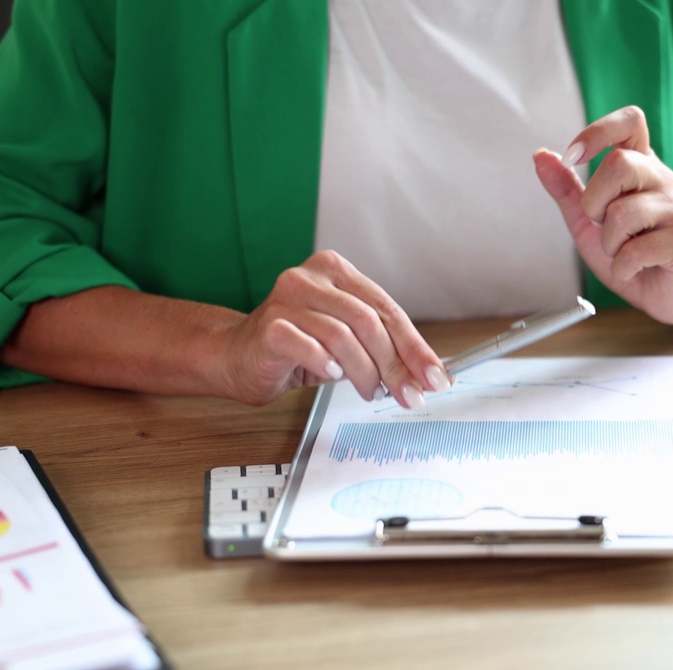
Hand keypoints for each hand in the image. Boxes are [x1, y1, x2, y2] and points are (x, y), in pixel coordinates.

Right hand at [218, 250, 449, 406]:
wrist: (236, 357)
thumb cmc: (296, 349)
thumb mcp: (348, 344)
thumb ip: (383, 350)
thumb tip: (429, 375)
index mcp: (336, 271)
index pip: (387, 309)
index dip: (415, 346)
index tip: (435, 377)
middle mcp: (311, 277)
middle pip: (369, 321)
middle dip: (396, 365)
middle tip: (410, 395)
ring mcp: (286, 298)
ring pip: (343, 336)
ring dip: (365, 372)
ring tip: (372, 392)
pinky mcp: (268, 325)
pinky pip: (308, 346)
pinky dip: (326, 364)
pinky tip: (332, 376)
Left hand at [534, 106, 672, 323]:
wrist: (667, 292)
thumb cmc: (632, 252)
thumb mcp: (588, 221)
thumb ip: (566, 190)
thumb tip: (541, 156)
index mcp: (640, 166)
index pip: (631, 121)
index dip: (598, 132)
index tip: (574, 158)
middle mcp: (662, 180)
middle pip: (620, 163)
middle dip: (594, 201)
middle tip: (601, 223)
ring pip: (623, 213)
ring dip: (608, 244)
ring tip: (620, 253)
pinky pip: (637, 251)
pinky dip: (622, 268)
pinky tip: (631, 270)